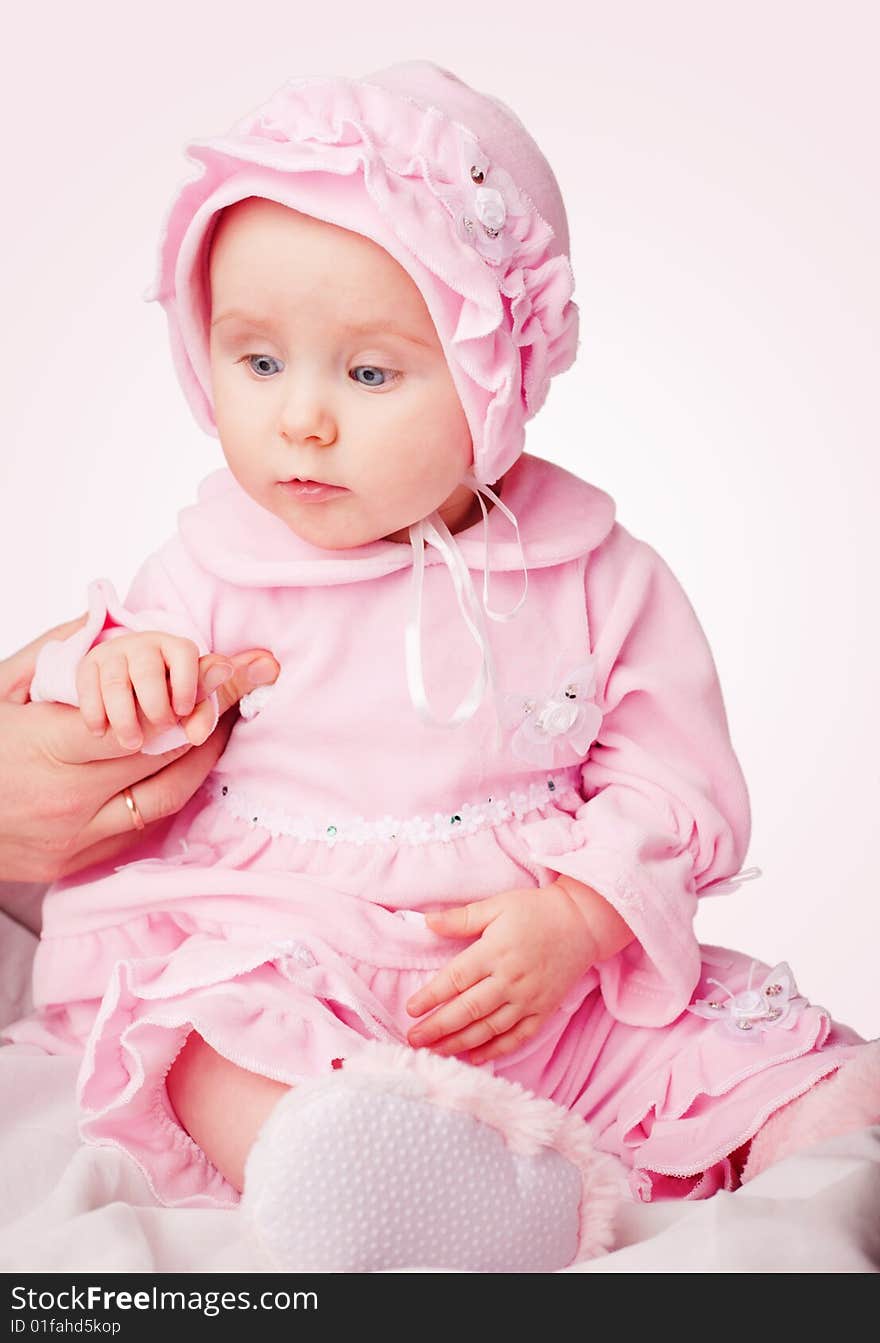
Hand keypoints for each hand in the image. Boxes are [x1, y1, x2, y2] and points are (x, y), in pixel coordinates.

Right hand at [0, 613, 279, 884]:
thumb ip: (53, 655)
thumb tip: (106, 620)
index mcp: (42, 749)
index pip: (140, 723)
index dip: (195, 694)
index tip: (231, 666)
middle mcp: (66, 801)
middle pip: (164, 760)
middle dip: (213, 717)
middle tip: (249, 681)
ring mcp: (76, 838)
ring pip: (166, 799)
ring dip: (205, 758)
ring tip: (225, 720)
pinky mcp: (80, 862)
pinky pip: (146, 827)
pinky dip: (173, 792)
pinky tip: (189, 761)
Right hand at [77, 629, 205, 751]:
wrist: (121, 701)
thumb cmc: (166, 702)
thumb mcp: (190, 704)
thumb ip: (212, 698)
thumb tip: (251, 666)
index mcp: (175, 649)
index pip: (184, 653)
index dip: (188, 683)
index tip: (184, 710)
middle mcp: (143, 646)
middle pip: (148, 672)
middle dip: (156, 706)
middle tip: (163, 728)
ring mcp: (113, 655)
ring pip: (116, 684)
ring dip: (125, 718)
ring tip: (133, 743)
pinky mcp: (88, 667)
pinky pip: (87, 687)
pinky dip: (94, 712)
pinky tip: (100, 732)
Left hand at [404, 881, 600, 1064]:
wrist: (582, 923)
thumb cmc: (536, 911)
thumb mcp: (498, 905)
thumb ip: (462, 918)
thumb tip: (427, 922)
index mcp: (495, 951)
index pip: (456, 979)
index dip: (431, 996)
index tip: (410, 1009)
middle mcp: (510, 979)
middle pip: (468, 1010)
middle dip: (438, 1027)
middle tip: (414, 1040)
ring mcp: (528, 998)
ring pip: (489, 1029)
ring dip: (459, 1043)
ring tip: (435, 1052)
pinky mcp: (543, 1010)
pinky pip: (517, 1037)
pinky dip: (496, 1050)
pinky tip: (475, 1058)